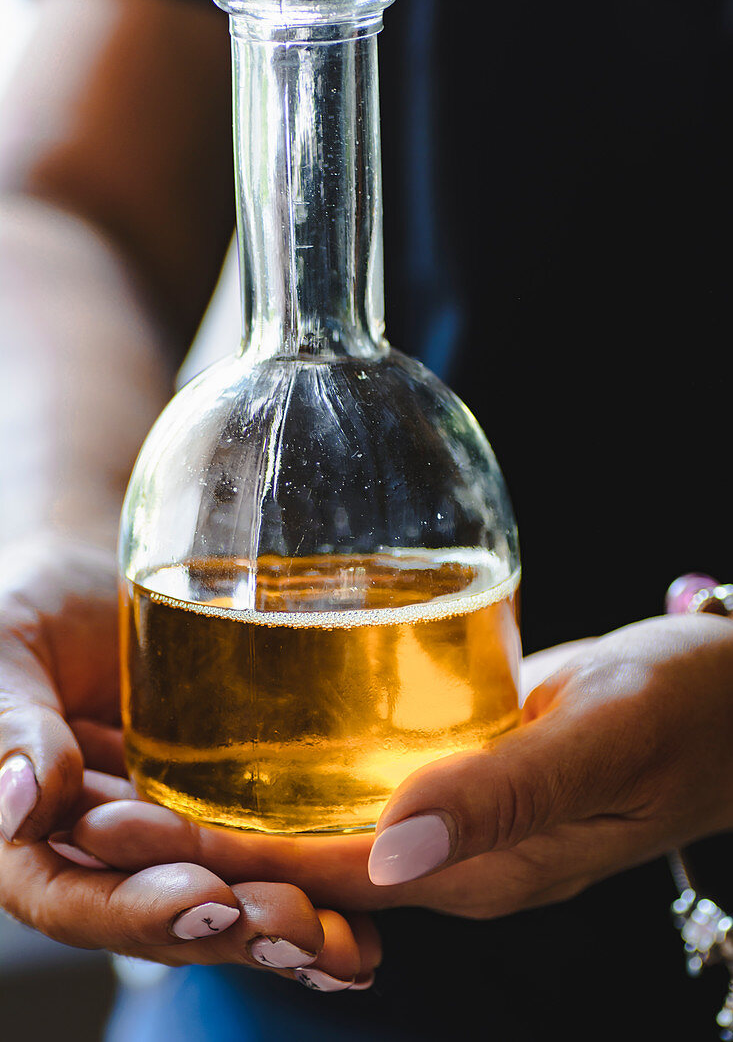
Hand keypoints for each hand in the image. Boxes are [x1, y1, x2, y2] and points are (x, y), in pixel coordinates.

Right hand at [0, 536, 378, 986]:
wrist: (98, 579)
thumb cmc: (36, 608)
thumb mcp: (10, 654)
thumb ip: (13, 726)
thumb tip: (21, 804)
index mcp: (36, 832)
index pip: (75, 897)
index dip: (136, 913)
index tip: (205, 902)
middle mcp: (106, 848)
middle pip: (164, 914)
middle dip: (233, 930)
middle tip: (298, 925)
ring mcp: (174, 830)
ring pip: (225, 898)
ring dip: (285, 929)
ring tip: (347, 944)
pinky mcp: (229, 805)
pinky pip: (270, 854)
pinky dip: (317, 890)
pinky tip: (366, 916)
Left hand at [59, 614, 732, 921]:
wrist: (724, 693)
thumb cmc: (682, 713)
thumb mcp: (603, 742)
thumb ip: (504, 798)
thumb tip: (389, 854)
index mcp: (479, 869)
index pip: (322, 874)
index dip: (222, 857)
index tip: (127, 828)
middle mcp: (451, 853)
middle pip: (304, 855)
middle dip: (202, 837)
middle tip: (100, 797)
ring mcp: (452, 812)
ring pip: (325, 820)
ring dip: (238, 803)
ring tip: (146, 770)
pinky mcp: (458, 767)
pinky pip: (363, 780)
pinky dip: (298, 769)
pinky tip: (253, 736)